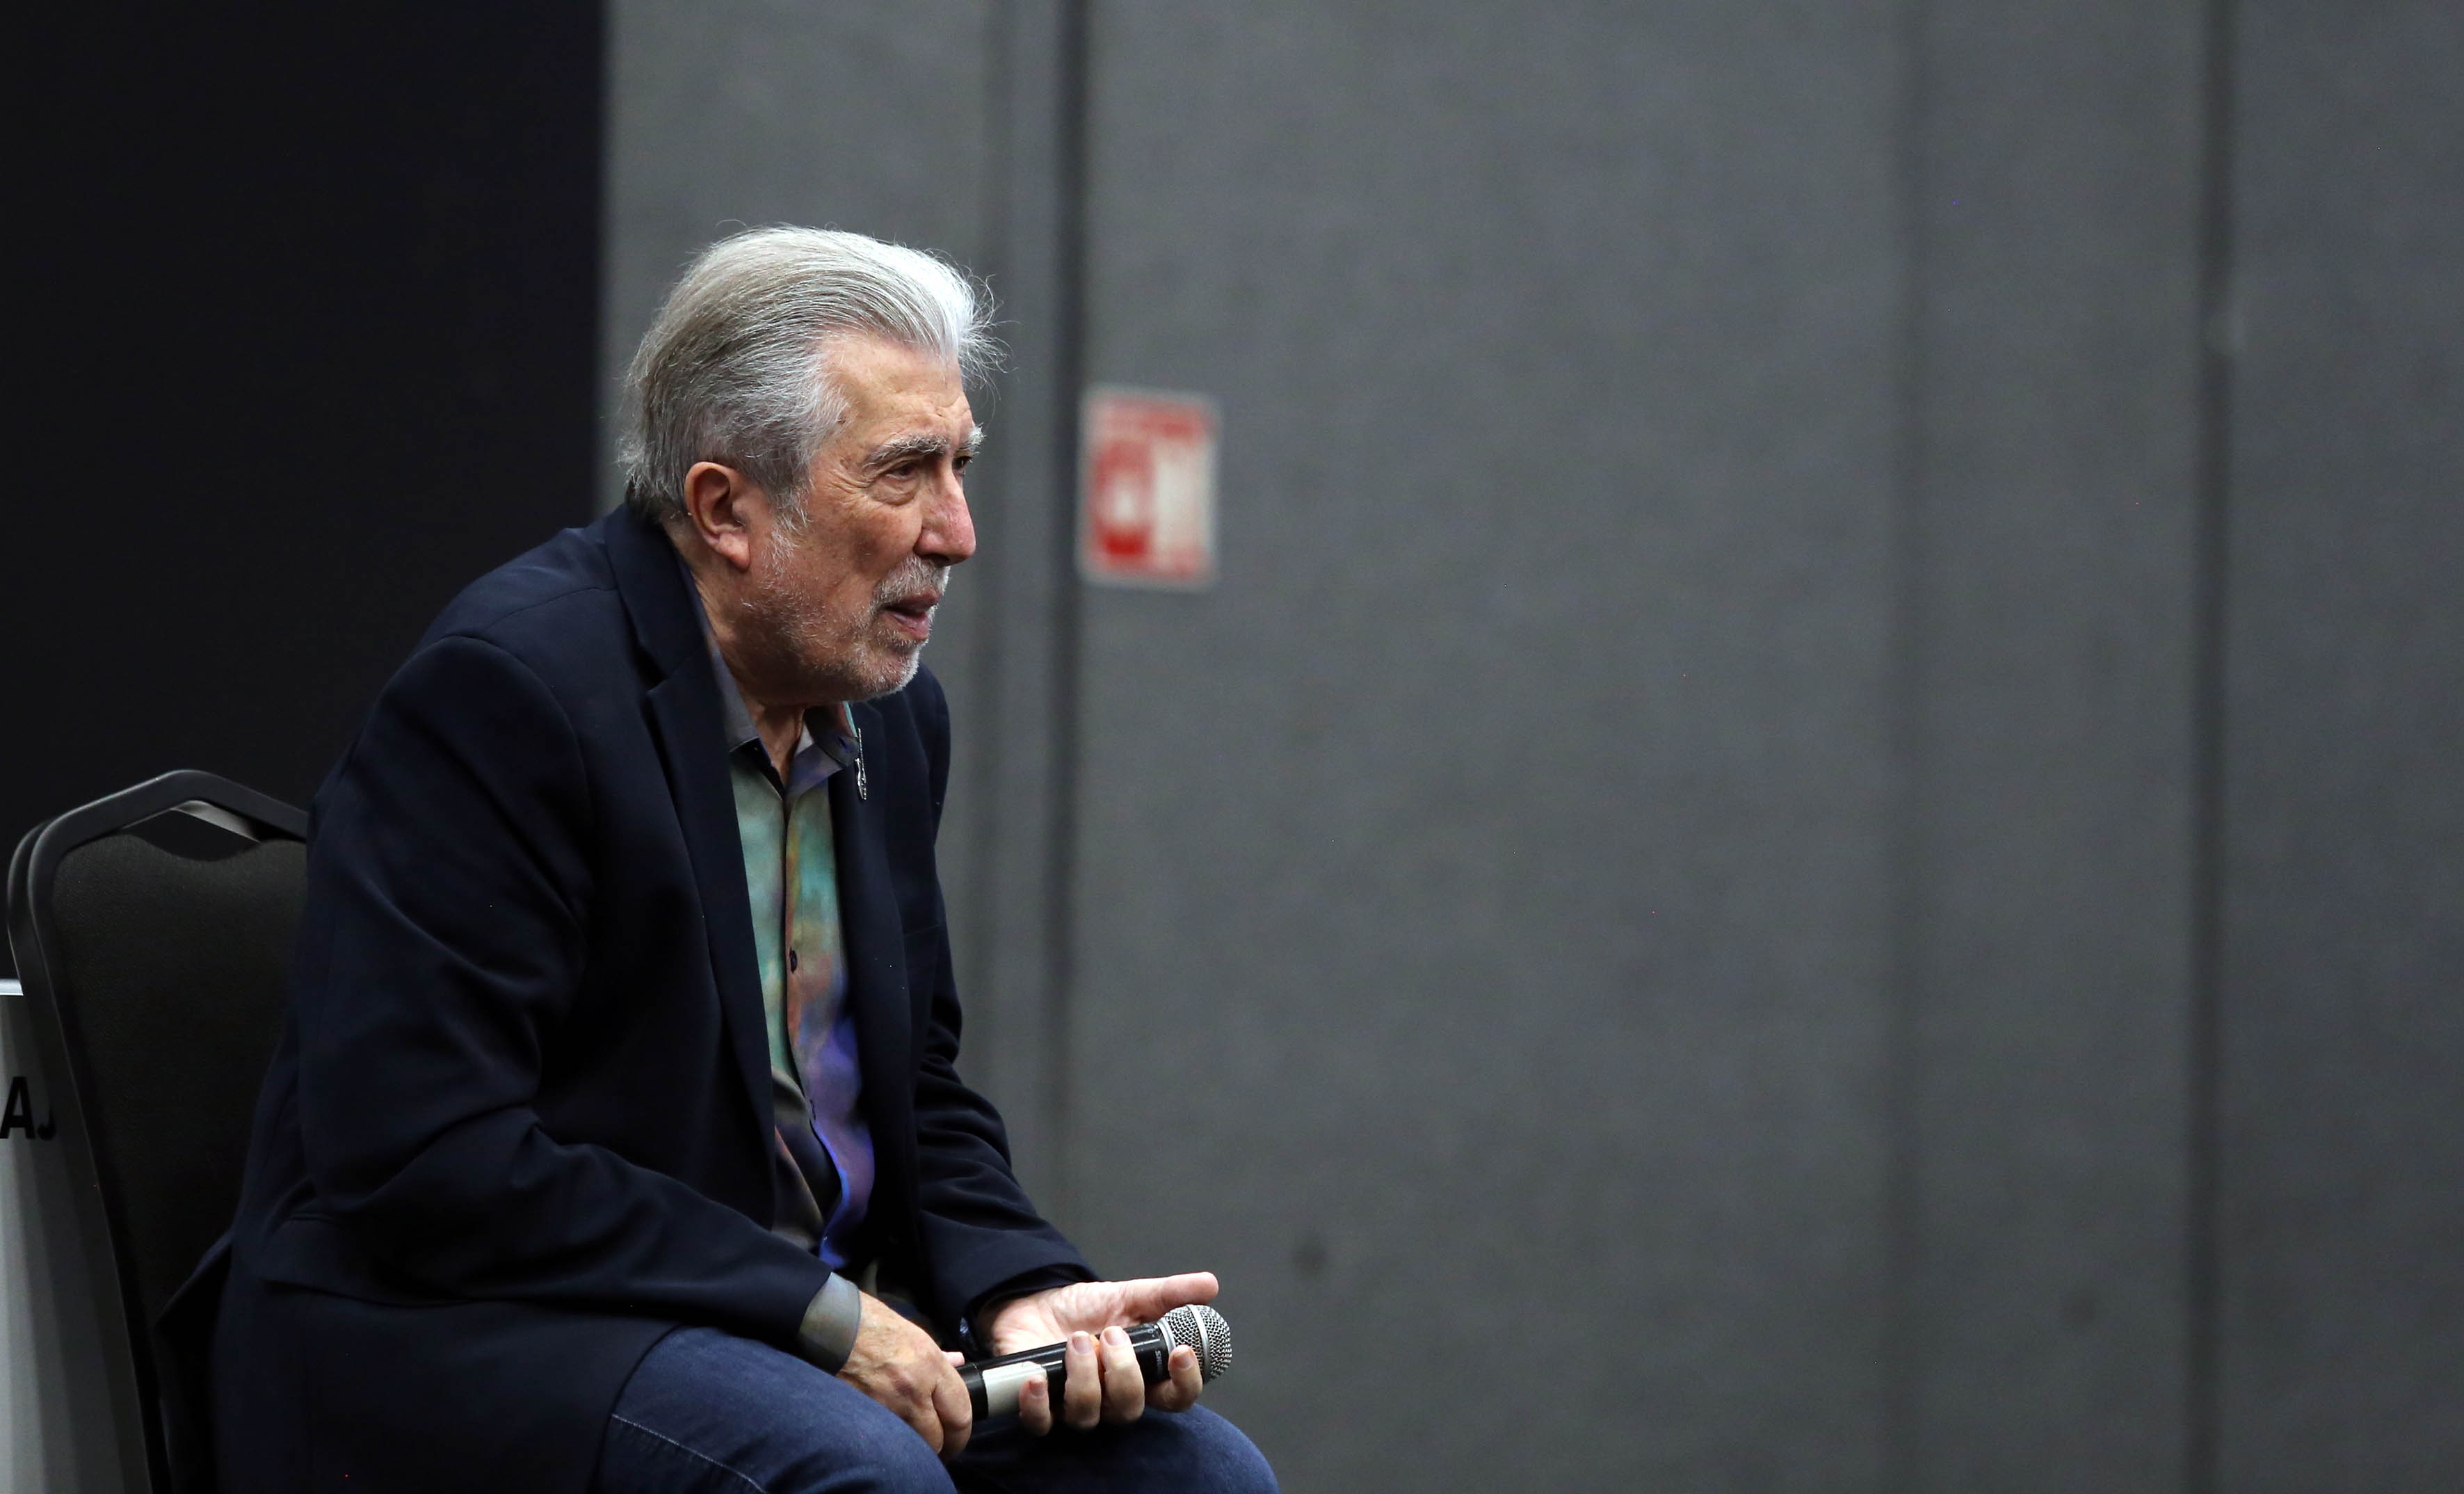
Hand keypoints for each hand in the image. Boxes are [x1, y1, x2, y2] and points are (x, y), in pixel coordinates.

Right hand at [837, 1290, 972, 1456]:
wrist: (830, 1324)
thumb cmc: (871, 1323)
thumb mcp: (913, 1333)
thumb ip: (938, 1356)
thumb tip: (957, 1362)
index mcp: (930, 1365)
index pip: (960, 1413)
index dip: (961, 1434)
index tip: (956, 1439)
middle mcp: (912, 1389)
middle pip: (937, 1439)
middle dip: (940, 1448)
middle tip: (937, 1449)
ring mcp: (885, 1405)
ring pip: (910, 1445)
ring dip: (913, 1448)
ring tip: (911, 1444)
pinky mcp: (861, 1415)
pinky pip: (883, 1440)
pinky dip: (888, 1444)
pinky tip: (887, 1440)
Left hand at [987, 1272, 1216, 1434]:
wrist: (1036, 1301)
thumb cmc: (1087, 1308)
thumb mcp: (1129, 1296)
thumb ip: (1168, 1295)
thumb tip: (1209, 1285)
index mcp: (1141, 1375)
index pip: (1175, 1397)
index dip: (1185, 1383)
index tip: (1181, 1352)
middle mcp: (1110, 1398)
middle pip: (1130, 1409)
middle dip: (1123, 1371)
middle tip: (1111, 1333)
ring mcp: (1074, 1406)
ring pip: (1088, 1415)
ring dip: (1084, 1376)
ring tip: (1075, 1340)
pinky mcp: (1038, 1407)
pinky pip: (1040, 1422)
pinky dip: (1039, 1403)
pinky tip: (1038, 1378)